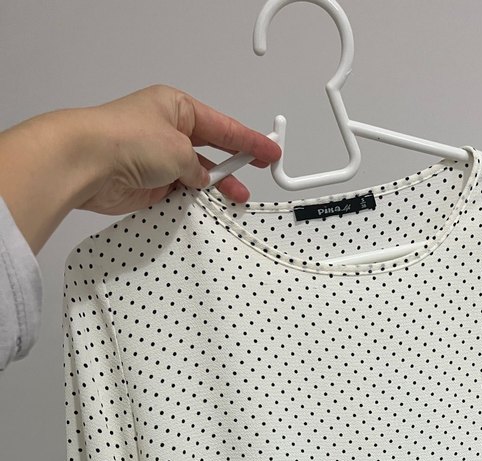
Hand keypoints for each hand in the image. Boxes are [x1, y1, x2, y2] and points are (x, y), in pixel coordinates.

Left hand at [77, 84, 281, 215]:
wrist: (88, 164)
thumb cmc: (126, 139)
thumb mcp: (180, 149)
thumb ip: (198, 168)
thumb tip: (201, 179)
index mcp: (176, 108)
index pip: (222, 126)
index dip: (249, 140)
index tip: (270, 151)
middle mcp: (166, 131)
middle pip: (209, 151)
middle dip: (233, 166)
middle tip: (255, 176)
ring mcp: (156, 159)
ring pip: (195, 175)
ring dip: (213, 187)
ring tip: (235, 199)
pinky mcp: (147, 184)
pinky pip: (179, 194)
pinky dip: (192, 201)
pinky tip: (206, 208)